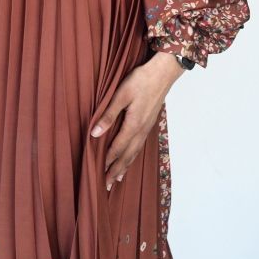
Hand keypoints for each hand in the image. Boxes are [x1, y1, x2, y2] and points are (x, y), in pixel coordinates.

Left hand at [91, 51, 184, 189]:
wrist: (163, 73)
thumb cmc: (141, 80)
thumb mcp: (121, 94)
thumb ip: (109, 115)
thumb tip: (95, 133)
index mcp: (133, 125)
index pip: (117, 148)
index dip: (107, 161)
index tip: (99, 174)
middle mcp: (141, 130)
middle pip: (127, 155)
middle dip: (116, 170)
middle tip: (107, 185)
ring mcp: (147, 127)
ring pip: (135, 152)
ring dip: (125, 166)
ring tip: (118, 178)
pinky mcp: (149, 123)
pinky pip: (140, 145)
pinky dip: (133, 155)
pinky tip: (131, 156)